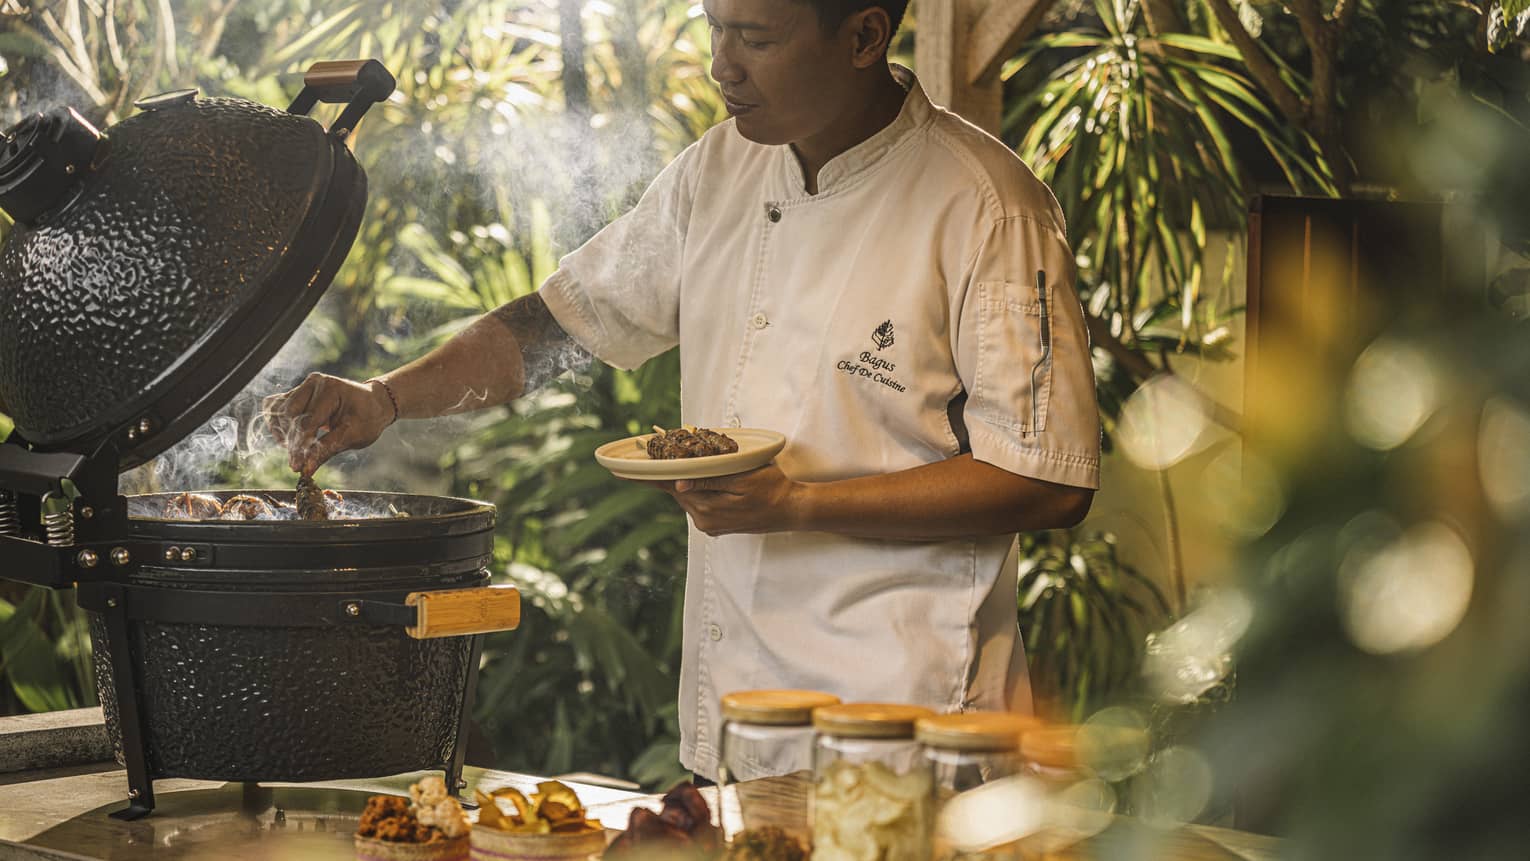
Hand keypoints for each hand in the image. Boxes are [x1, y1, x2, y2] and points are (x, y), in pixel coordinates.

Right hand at [262, 373, 394, 474]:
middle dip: (292, 442)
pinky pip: (275, 408)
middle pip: (290, 416)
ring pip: (279, 412)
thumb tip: (305, 470)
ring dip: (284, 434)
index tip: (297, 467)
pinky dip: (277, 425)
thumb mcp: (353, 436)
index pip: (307, 421)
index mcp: (331, 389)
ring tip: (296, 451)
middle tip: (297, 464)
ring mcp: (303, 386)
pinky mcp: (295, 393)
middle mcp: (314, 383)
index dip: (301, 446)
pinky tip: (287, 439)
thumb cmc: (367, 418)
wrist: (372, 405)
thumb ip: (327, 450)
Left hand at [653, 463, 808, 536]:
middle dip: (671, 471)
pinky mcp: (717, 524)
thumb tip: (679, 482)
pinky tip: (705, 477)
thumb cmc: (773, 488)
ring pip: (688, 496)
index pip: (669, 487)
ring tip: (688, 460)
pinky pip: (700, 502)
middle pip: (677, 490)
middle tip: (660, 449)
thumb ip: (710, 481)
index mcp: (707, 508)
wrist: (793, 510)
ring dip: (687, 479)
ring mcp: (710, 524)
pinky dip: (699, 488)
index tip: (621, 472)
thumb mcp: (743, 478)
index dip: (646, 477)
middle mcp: (704, 520)